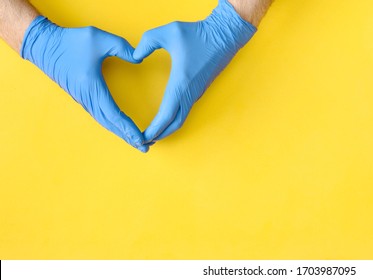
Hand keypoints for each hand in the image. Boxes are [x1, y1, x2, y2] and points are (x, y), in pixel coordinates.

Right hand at [21, 16, 148, 151]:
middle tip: (146, 147)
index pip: (114, 115)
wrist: (43, 45)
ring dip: (121, 133)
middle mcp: (88, 98)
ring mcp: (84, 99)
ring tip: (138, 142)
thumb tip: (139, 58)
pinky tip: (121, 129)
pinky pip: (100, 116)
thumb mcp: (98, 38)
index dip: (128, 128)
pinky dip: (113, 125)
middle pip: (111, 124)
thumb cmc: (69, 42)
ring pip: (105, 122)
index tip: (142, 139)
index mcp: (92, 88)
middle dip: (128, 137)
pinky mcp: (83, 97)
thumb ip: (121, 46)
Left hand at [133, 0, 256, 143]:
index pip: (166, 115)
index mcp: (181, 83)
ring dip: (167, 129)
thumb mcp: (168, 31)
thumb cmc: (198, 33)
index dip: (154, 129)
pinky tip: (165, 118)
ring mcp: (196, 92)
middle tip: (144, 142)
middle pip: (174, 123)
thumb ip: (147, 42)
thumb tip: (135, 55)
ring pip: (181, 118)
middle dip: (159, 135)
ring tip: (153, 135)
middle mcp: (190, 93)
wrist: (225, 35)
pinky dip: (174, 119)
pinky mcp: (199, 90)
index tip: (143, 138)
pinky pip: (185, 110)